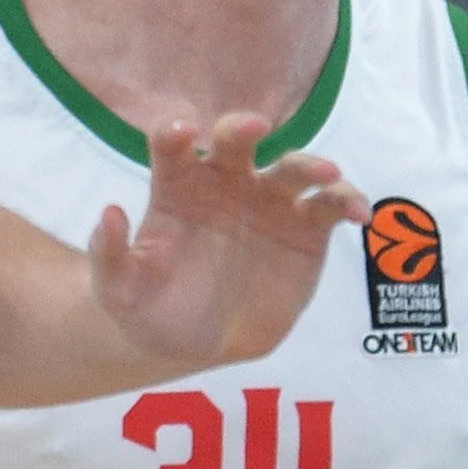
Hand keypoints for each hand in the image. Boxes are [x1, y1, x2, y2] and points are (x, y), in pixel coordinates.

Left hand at [85, 115, 366, 370]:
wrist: (196, 342)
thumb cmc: (150, 308)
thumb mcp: (118, 291)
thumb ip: (110, 256)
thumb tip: (109, 214)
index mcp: (176, 188)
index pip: (172, 148)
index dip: (173, 133)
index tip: (180, 131)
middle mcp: (225, 184)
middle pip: (235, 143)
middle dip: (242, 128)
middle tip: (254, 126)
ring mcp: (269, 203)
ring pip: (292, 169)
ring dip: (309, 164)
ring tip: (326, 173)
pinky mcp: (307, 230)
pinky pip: (330, 206)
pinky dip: (347, 202)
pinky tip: (359, 214)